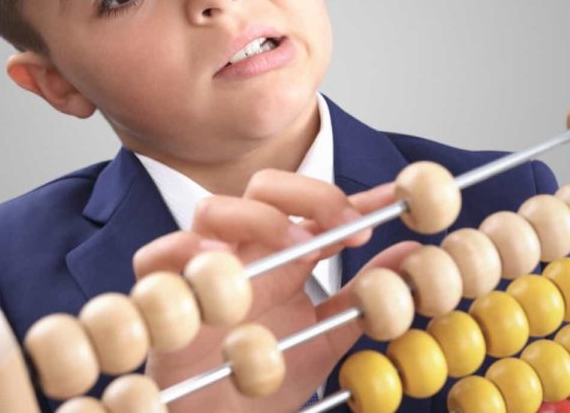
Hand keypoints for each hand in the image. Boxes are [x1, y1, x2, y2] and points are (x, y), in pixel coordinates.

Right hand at [130, 170, 415, 412]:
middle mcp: (244, 254)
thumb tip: (415, 257)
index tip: (392, 202)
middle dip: (307, 194)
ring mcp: (203, 270)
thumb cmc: (262, 381)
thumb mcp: (326, 337)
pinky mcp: (164, 296)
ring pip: (212, 209)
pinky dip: (181, 250)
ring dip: (256, 217)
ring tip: (294, 243)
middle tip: (344, 226)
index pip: (318, 209)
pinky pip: (154, 255)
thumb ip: (365, 297)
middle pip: (264, 188)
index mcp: (284, 258)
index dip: (355, 198)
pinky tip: (217, 262)